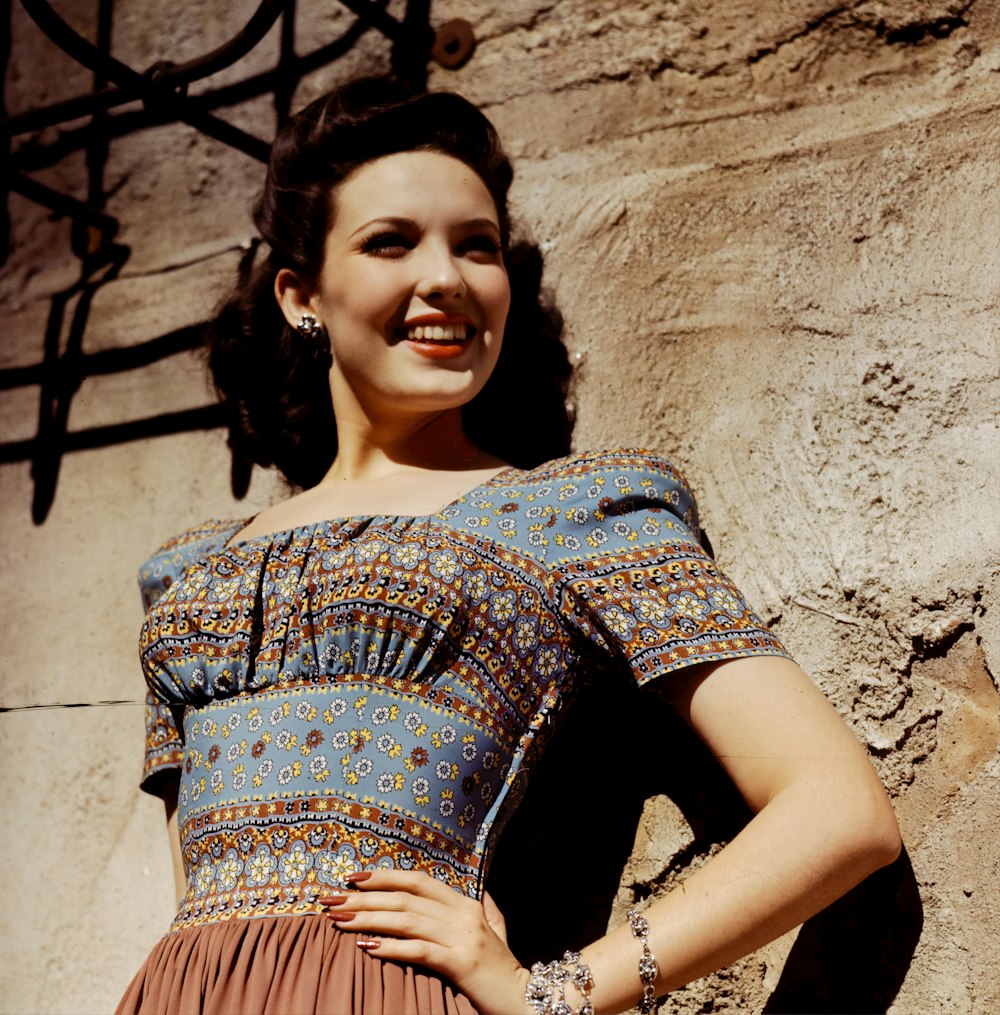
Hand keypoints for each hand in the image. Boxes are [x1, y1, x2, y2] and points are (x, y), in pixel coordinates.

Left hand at [319, 870, 530, 1014]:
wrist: (524, 999)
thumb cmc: (503, 968)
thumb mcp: (497, 929)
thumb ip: (485, 908)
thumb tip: (479, 890)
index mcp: (466, 903)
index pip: (418, 881)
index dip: (384, 877)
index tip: (352, 878)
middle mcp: (463, 914)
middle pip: (404, 899)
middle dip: (363, 898)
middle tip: (330, 900)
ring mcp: (462, 937)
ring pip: (407, 920)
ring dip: (369, 919)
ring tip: (339, 920)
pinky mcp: (461, 963)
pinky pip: (420, 951)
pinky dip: (391, 947)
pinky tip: (367, 947)